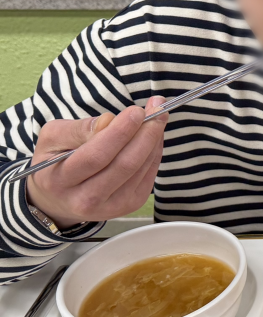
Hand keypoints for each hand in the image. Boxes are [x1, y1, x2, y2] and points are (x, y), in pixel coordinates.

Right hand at [25, 98, 167, 227]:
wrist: (58, 200)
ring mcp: (111, 206)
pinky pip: (148, 175)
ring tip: (158, 118)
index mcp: (60, 181)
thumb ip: (78, 129)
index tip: (136, 111)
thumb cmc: (55, 163)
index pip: (96, 156)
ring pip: (140, 169)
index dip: (120, 132)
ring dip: (154, 140)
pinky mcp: (129, 206)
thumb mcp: (51, 139)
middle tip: (157, 109)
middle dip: (145, 134)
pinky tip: (154, 137)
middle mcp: (86, 199)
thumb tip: (109, 121)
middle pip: (124, 164)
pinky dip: (155, 152)